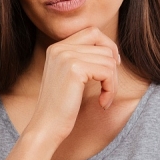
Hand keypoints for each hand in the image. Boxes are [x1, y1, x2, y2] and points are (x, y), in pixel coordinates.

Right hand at [26, 26, 120, 142]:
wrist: (46, 127)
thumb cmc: (61, 107)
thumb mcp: (70, 77)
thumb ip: (84, 59)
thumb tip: (112, 50)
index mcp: (57, 48)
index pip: (92, 32)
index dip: (108, 47)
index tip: (113, 67)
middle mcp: (59, 48)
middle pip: (103, 45)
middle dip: (113, 67)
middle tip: (110, 87)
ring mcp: (66, 57)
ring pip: (108, 60)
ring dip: (113, 83)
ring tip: (104, 99)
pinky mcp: (74, 69)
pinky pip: (108, 72)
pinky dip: (111, 89)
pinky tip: (103, 103)